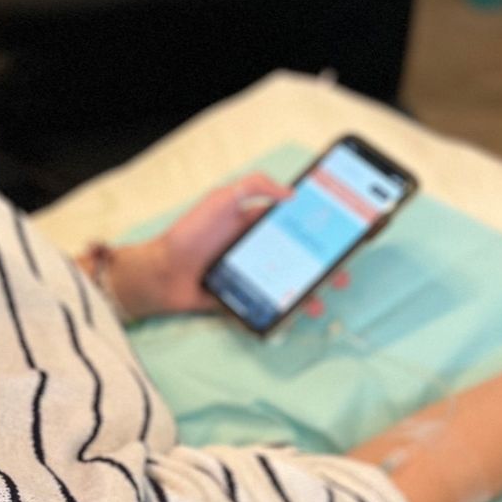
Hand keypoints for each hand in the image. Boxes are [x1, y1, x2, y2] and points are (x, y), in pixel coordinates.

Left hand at [107, 173, 348, 318]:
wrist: (159, 274)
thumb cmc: (189, 234)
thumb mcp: (220, 200)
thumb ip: (254, 186)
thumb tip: (292, 193)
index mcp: (254, 224)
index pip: (293, 225)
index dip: (317, 229)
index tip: (342, 236)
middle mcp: (255, 250)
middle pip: (297, 259)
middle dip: (321, 268)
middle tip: (340, 275)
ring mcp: (249, 276)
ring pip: (286, 285)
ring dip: (306, 294)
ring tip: (317, 302)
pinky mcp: (241, 298)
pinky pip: (265, 306)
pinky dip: (281, 312)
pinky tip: (293, 315)